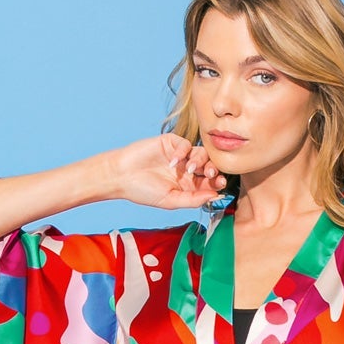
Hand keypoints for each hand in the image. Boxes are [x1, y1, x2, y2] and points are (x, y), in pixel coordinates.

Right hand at [109, 133, 227, 209]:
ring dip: (200, 161)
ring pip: (200, 153)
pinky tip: (173, 163)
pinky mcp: (171, 142)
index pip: (209, 183)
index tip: (221, 185)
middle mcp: (186, 170)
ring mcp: (180, 155)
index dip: (217, 183)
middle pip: (208, 166)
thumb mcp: (171, 201)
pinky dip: (182, 152)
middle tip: (211, 174)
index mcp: (188, 186)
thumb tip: (216, 197)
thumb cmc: (144, 192)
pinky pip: (185, 144)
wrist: (122, 176)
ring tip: (190, 170)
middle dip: (213, 170)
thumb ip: (193, 199)